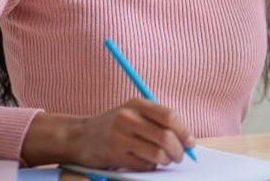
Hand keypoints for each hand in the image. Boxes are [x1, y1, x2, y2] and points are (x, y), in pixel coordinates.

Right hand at [22, 99, 195, 169]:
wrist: (79, 136)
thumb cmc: (113, 126)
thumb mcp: (132, 112)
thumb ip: (157, 120)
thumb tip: (187, 138)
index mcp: (137, 104)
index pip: (170, 116)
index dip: (185, 131)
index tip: (190, 142)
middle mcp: (128, 118)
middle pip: (166, 137)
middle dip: (179, 150)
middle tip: (180, 156)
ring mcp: (120, 137)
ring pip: (157, 153)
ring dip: (167, 160)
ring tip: (166, 160)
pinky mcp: (114, 155)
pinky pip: (144, 165)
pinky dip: (151, 166)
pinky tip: (147, 162)